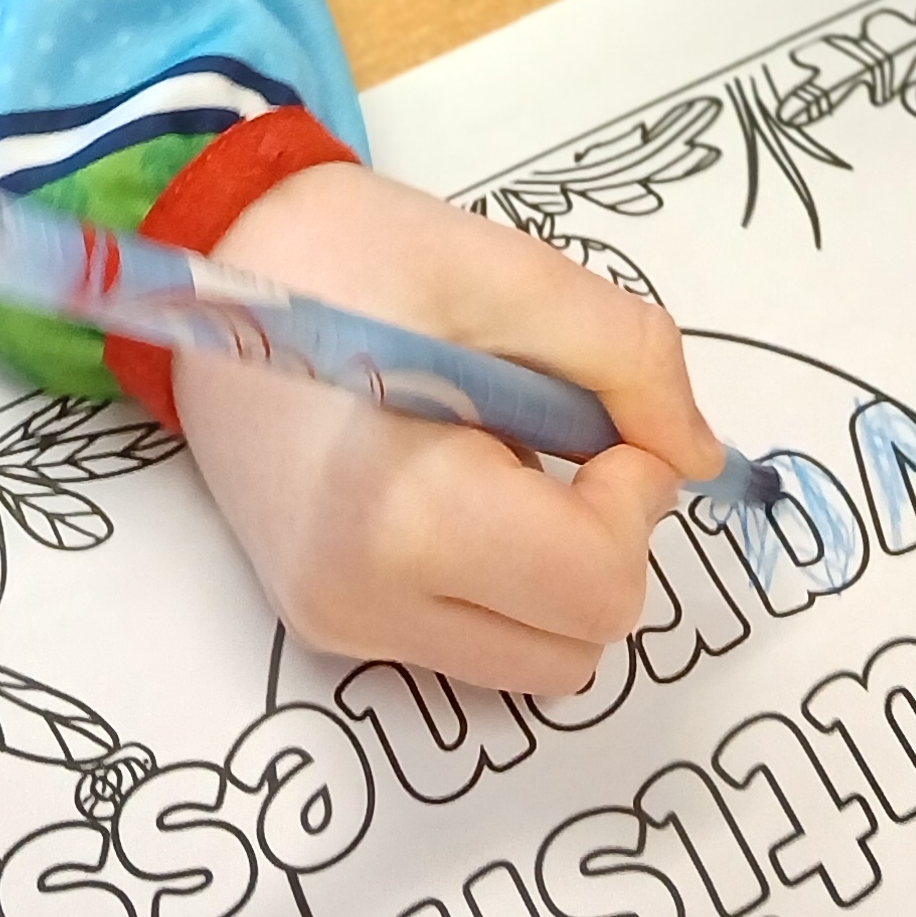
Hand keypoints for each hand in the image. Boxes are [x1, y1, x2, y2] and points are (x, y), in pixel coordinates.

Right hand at [172, 163, 718, 689]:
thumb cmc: (358, 254)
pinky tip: (449, 485)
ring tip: (489, 458)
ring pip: (534, 661)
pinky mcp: (324, 624)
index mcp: (403, 513)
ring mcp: (336, 622)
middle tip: (547, 435)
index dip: (633, 492)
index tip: (593, 415)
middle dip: (602, 540)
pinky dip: (500, 582)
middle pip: (577, 644)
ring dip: (554, 570)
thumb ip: (629, 359)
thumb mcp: (510, 272)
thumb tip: (697, 460)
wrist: (218, 265)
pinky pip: (472, 643)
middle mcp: (361, 599)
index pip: (598, 584)